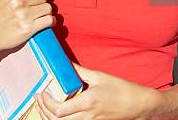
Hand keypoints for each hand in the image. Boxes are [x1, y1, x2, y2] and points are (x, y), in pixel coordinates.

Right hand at [0, 0, 53, 57]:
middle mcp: (18, 0)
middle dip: (39, 2)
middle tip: (32, 8)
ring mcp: (24, 14)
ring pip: (48, 8)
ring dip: (45, 12)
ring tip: (38, 15)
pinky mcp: (28, 28)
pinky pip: (49, 20)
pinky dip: (50, 22)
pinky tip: (44, 22)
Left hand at [34, 64, 160, 119]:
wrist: (138, 105)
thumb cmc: (122, 89)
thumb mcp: (99, 76)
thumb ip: (80, 71)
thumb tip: (65, 62)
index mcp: (87, 102)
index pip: (58, 110)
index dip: (46, 103)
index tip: (41, 92)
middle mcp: (86, 116)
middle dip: (43, 111)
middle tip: (38, 98)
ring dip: (50, 117)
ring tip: (45, 105)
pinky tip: (59, 112)